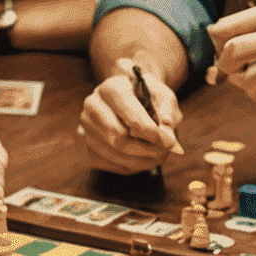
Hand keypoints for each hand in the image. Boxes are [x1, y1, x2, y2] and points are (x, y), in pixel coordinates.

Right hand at [77, 58, 181, 172]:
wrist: (133, 99)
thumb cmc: (148, 97)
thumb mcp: (163, 97)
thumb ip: (167, 114)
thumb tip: (167, 138)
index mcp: (111, 88)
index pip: (129, 116)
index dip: (150, 132)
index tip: (168, 142)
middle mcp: (92, 106)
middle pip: (118, 137)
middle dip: (146, 149)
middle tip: (164, 150)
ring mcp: (87, 128)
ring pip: (115, 154)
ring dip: (142, 160)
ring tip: (158, 155)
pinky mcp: (89, 148)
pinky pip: (111, 165)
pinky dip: (132, 166)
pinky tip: (143, 158)